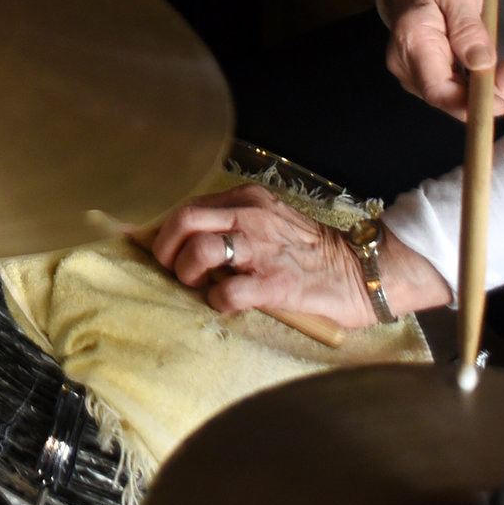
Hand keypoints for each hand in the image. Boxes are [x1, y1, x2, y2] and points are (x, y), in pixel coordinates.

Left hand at [150, 185, 443, 326]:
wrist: (362, 272)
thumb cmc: (311, 252)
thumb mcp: (270, 222)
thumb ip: (233, 224)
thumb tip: (186, 241)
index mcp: (247, 200)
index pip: (187, 205)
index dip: (159, 227)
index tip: (140, 239)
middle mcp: (251, 217)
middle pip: (183, 220)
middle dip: (164, 248)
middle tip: (171, 269)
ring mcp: (261, 249)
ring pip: (198, 251)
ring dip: (188, 274)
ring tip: (203, 286)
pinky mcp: (274, 283)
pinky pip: (226, 294)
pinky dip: (217, 303)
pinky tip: (229, 305)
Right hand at [383, 0, 503, 118]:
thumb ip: (468, 25)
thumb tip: (482, 63)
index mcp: (413, 42)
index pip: (438, 91)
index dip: (471, 105)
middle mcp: (408, 67)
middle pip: (454, 99)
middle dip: (495, 89)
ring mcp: (417, 75)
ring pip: (462, 99)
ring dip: (495, 85)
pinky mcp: (430, 77)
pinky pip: (462, 91)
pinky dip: (487, 82)